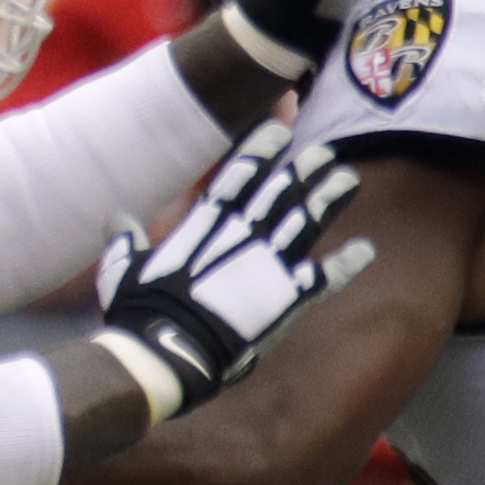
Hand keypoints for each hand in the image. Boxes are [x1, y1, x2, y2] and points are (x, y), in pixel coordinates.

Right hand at [96, 123, 372, 413]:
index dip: (260, 150)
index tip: (278, 132)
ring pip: (308, 221)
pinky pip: (325, 277)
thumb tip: (117, 220)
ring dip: (330, 199)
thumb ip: (124, 240)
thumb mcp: (122, 268)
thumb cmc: (139, 312)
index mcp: (206, 225)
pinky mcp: (287, 300)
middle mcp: (243, 236)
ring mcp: (269, 265)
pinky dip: (347, 264)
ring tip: (350, 180)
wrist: (168, 352)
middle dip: (305, 169)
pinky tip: (367, 250)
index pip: (239, 175)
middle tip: (325, 152)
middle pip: (281, 190)